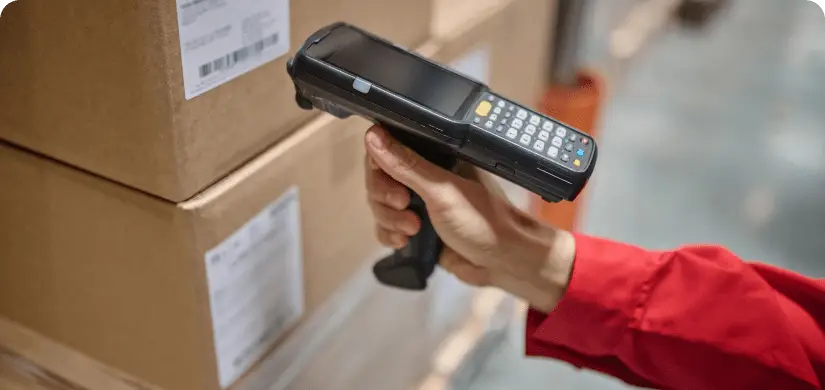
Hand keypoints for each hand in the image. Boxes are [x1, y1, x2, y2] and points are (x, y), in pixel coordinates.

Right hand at [363, 125, 575, 311]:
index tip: (390, 182)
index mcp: (436, 157)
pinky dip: (389, 234)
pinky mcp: (416, 228)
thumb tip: (373, 135)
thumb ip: (406, 165)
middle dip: (385, 197)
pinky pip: (386, 227)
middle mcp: (424, 176)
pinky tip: (404, 241)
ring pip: (381, 205)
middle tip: (405, 206)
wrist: (503, 262)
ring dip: (388, 219)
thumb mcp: (441, 190)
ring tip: (412, 230)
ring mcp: (419, 203)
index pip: (389, 148)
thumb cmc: (481, 220)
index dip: (380, 165)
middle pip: (379, 178)